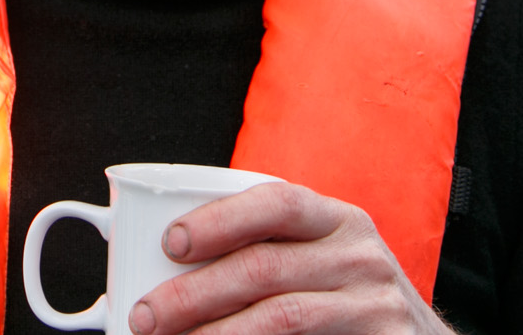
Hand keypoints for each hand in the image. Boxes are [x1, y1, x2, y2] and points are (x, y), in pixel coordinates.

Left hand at [127, 182, 454, 333]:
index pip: (276, 202)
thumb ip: (265, 252)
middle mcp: (360, 254)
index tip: (170, 243)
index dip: (219, 219)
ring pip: (281, 316)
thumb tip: (166, 261)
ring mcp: (376, 302)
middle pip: (265, 266)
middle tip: (146, 315)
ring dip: (215, 334)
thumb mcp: (319, 261)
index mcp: (336, 220)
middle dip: (194, 293)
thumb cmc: (347, 300)